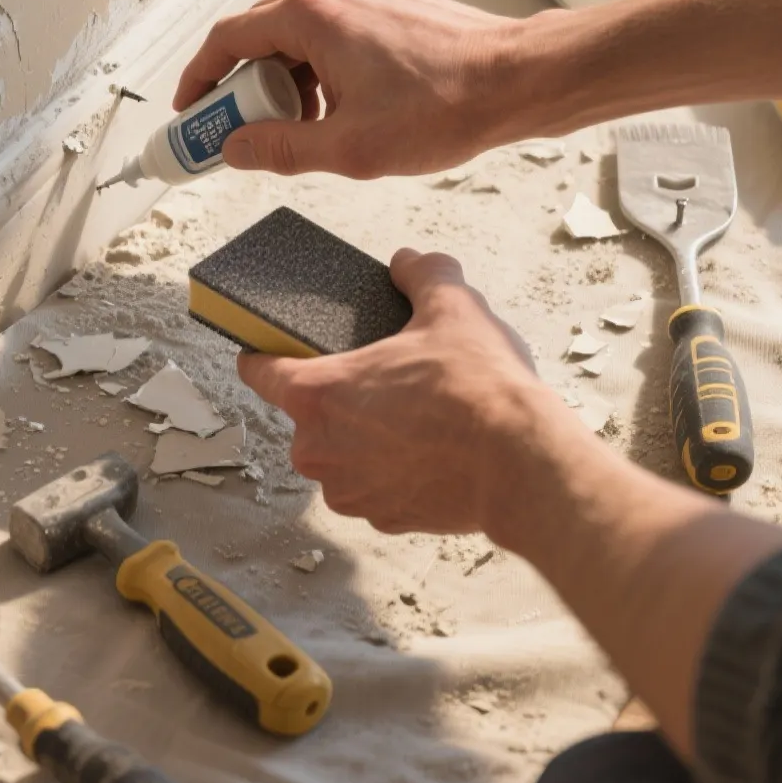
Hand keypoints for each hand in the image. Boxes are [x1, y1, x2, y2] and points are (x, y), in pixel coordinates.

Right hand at [175, 0, 563, 178]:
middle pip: (258, 36)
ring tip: (301, 133)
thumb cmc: (444, 106)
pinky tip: (337, 111)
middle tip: (237, 134)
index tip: (191, 115)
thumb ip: (278, 149)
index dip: (200, 81)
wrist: (517, 79)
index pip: (226, 39)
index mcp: (311, 13)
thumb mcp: (346, 148)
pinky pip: (329, 31)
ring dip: (285, 84)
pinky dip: (317, 69)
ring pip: (295, 36)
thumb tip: (234, 149)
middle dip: (242, 89)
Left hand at [237, 248, 592, 536]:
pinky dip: (395, 471)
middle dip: (340, 397)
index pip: (259, 370)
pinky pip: (375, 485)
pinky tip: (431, 452)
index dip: (263, 354)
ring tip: (417, 417)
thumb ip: (422, 275)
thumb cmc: (477, 388)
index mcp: (317, 393)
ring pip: (343, 454)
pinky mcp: (383, 520)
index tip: (274, 349)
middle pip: (309, 414)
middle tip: (387, 378)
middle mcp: (319, 450)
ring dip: (366, 438)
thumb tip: (410, 262)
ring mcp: (349, 491)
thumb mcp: (452, 308)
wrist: (522, 463)